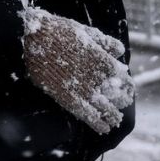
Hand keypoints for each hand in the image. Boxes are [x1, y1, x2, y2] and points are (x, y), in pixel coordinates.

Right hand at [23, 7, 134, 133]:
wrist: (32, 38)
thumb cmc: (58, 32)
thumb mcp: (85, 31)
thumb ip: (105, 42)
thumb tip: (120, 52)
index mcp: (103, 60)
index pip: (123, 78)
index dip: (126, 85)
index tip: (127, 88)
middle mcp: (96, 77)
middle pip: (117, 95)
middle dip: (121, 100)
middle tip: (122, 103)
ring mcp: (82, 89)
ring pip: (105, 108)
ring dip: (113, 116)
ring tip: (115, 120)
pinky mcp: (66, 97)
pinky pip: (86, 114)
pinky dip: (97, 123)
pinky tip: (104, 129)